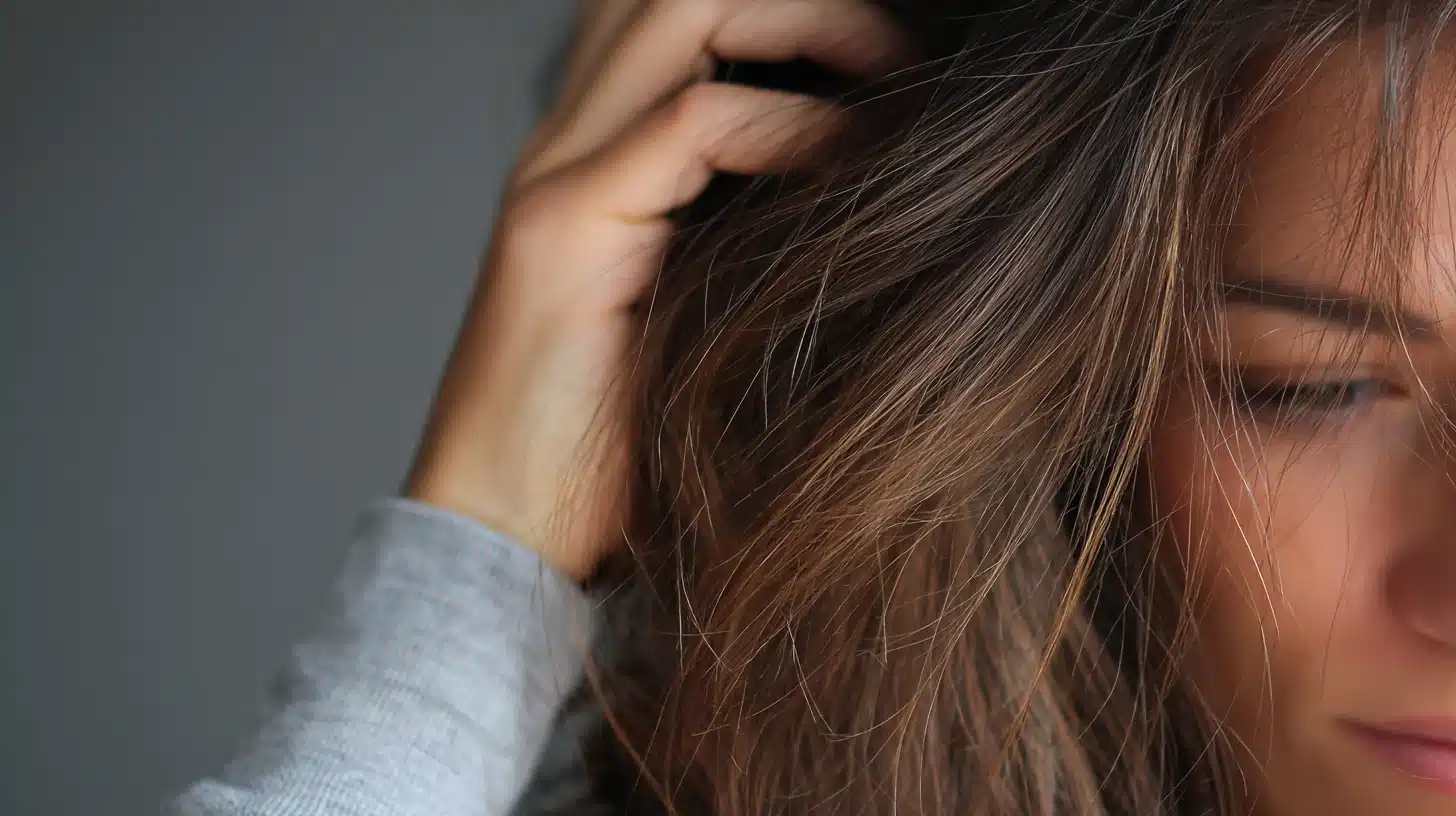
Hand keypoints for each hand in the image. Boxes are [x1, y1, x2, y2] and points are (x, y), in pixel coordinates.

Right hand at [405, 0, 905, 579]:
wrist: (502, 537)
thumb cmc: (608, 450)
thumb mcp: (692, 317)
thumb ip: (741, 238)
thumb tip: (873, 203)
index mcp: (591, 161)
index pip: (673, 25)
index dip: (782, 16)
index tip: (891, 65)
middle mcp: (565, 147)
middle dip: (803, 1)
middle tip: (904, 50)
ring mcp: (557, 179)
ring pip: (678, 15)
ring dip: (805, 23)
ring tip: (894, 76)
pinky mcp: (566, 232)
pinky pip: (697, 122)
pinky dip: (793, 127)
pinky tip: (854, 167)